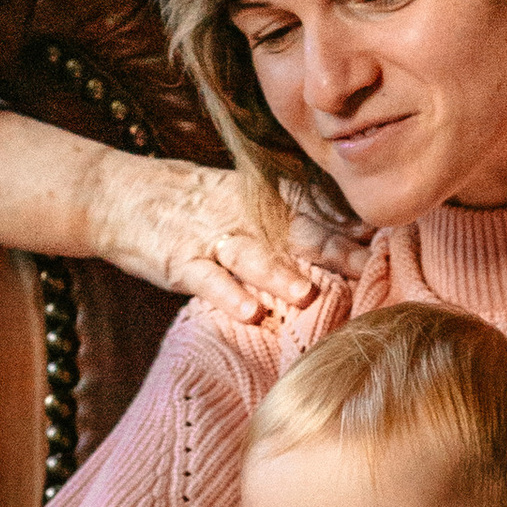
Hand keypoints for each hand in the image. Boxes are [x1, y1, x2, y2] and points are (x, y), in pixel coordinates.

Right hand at [87, 152, 363, 324]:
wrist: (118, 194)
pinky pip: (206, 278)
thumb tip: (350, 237)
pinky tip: (248, 311)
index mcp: (263, 201)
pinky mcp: (179, 260)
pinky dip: (226, 294)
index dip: (350, 226)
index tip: (387, 240)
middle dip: (331, 251)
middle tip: (366, 267)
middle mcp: (243, 216)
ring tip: (305, 293)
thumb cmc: (190, 204)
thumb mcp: (239, 200)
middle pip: (295, 232)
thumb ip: (286, 219)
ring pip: (251, 256)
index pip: (315, 211)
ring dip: (279, 275)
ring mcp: (210, 238)